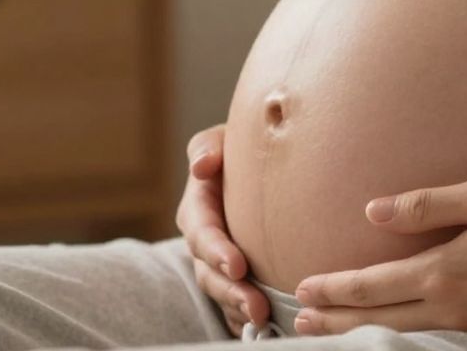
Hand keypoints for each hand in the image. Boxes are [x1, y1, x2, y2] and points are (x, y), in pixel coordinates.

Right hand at [175, 124, 268, 335]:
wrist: (259, 168)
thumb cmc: (239, 150)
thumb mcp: (222, 139)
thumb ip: (208, 147)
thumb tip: (202, 166)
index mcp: (198, 207)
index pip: (202, 232)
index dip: (216, 251)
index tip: (238, 266)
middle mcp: (203, 240)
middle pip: (209, 272)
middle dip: (231, 291)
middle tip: (257, 306)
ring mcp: (216, 264)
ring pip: (221, 293)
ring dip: (240, 308)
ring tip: (264, 319)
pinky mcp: (233, 279)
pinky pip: (233, 306)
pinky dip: (244, 318)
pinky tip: (267, 327)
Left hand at [292, 175, 466, 344]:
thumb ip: (427, 204)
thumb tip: (373, 211)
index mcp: (448, 272)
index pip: (372, 286)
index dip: (333, 288)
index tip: (302, 289)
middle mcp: (459, 312)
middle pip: (381, 324)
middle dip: (337, 324)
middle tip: (302, 323)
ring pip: (411, 342)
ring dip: (369, 339)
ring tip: (340, 338)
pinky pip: (447, 349)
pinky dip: (414, 346)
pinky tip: (408, 341)